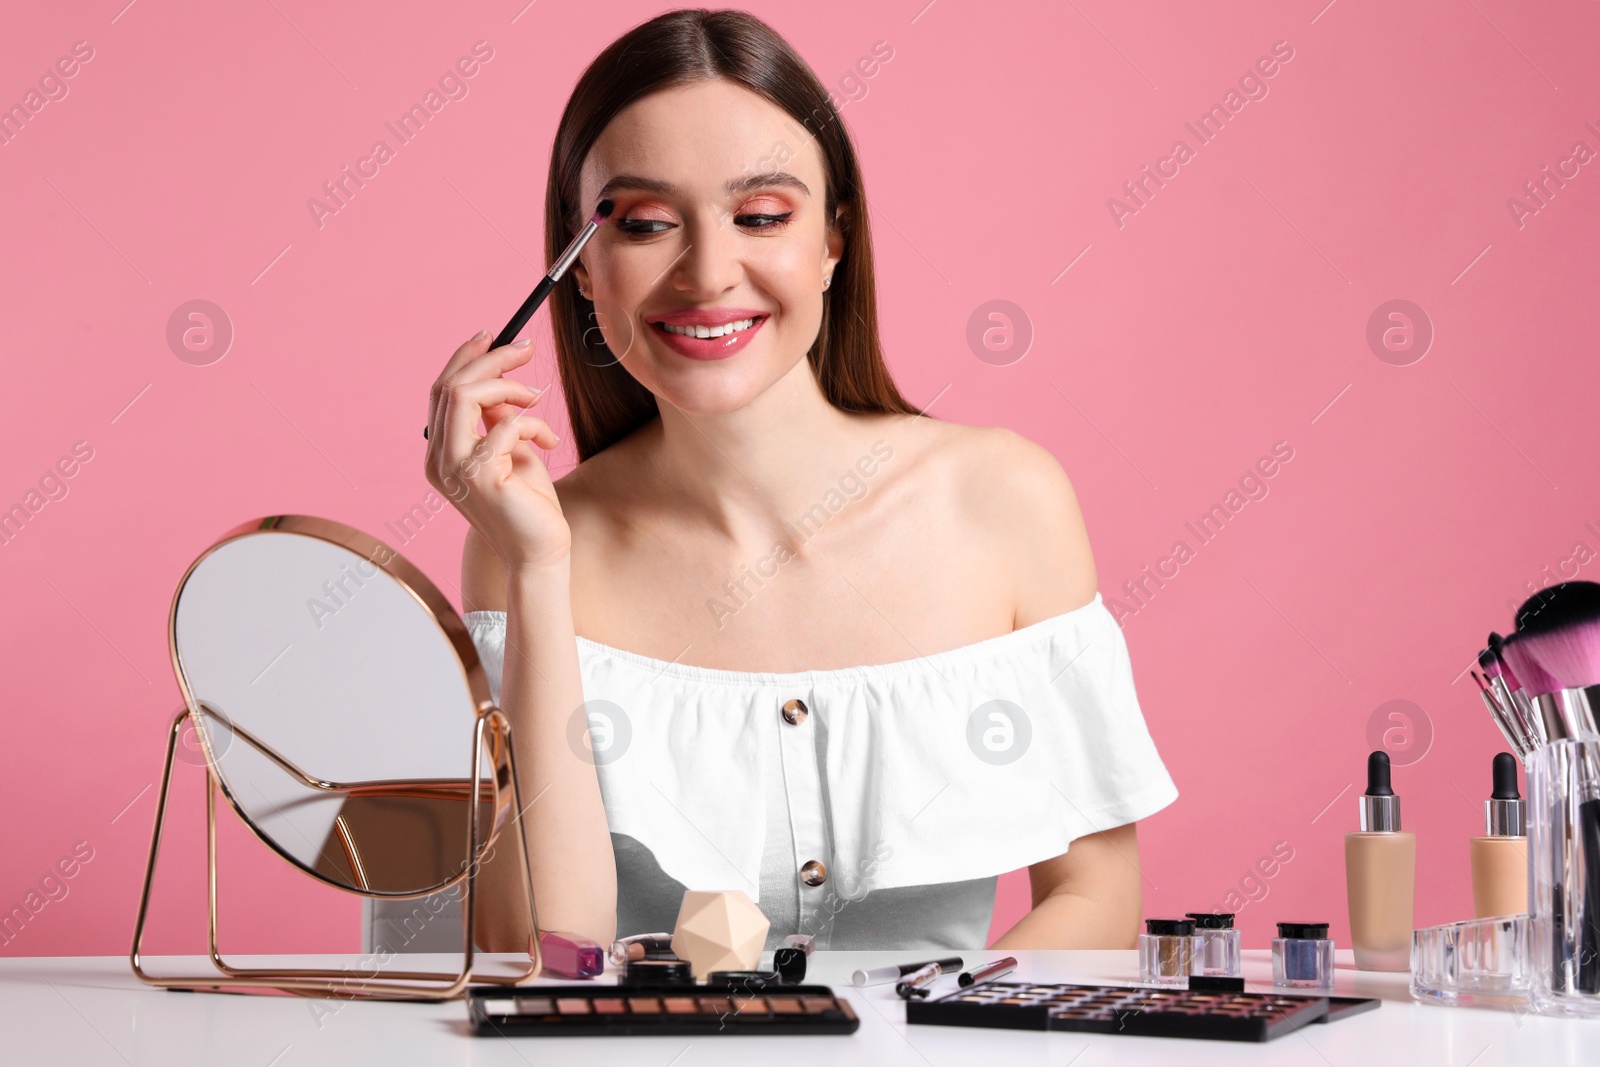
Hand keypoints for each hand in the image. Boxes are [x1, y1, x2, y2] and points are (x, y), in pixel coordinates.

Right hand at [425, 329, 570, 569]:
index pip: (441, 391)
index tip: (493, 336)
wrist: (539, 552)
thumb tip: (501, 385)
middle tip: (526, 348)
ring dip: (509, 385)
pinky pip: (505, 424)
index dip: (466, 358)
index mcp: (439, 453)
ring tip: (538, 398)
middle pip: (450, 385)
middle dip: (491, 359)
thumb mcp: (510, 452)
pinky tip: (548, 441)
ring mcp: (454, 468)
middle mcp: (437, 460)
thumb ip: (497, 420)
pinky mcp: (480, 476)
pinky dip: (532, 423)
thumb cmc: (528, 504)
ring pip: (465, 395)